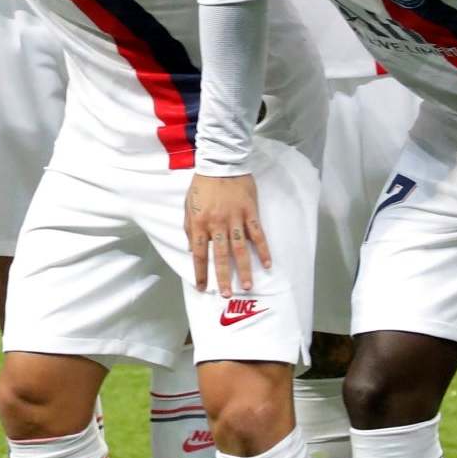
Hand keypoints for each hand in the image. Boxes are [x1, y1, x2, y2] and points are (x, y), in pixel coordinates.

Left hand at [185, 172, 271, 292]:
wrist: (221, 163)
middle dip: (223, 277)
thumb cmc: (202, 185)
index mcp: (199, 223)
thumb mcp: (188, 205)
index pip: (199, 253)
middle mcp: (217, 223)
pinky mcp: (250, 212)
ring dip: (245, 269)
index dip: (200, 272)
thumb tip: (190, 249)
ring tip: (248, 286)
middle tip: (226, 295)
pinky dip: (264, 249)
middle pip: (220, 256)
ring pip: (240, 248)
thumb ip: (188, 227)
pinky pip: (258, 234)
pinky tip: (268, 263)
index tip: (202, 288)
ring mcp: (235, 218)